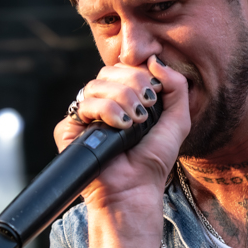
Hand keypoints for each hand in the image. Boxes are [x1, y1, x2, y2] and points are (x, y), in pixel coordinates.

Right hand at [54, 55, 190, 207]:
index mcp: (124, 99)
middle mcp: (102, 104)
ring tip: (135, 122)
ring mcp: (85, 116)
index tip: (155, 96)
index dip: (140, 74)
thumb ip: (176, 87)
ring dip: (122, 99)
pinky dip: (106, 111)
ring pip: (96, 85)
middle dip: (133, 85)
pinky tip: (121, 127)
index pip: (124, 68)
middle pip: (109, 72)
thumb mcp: (178, 120)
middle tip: (146, 108)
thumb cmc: (154, 159)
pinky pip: (84, 104)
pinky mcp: (69, 129)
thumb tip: (155, 60)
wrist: (136, 188)